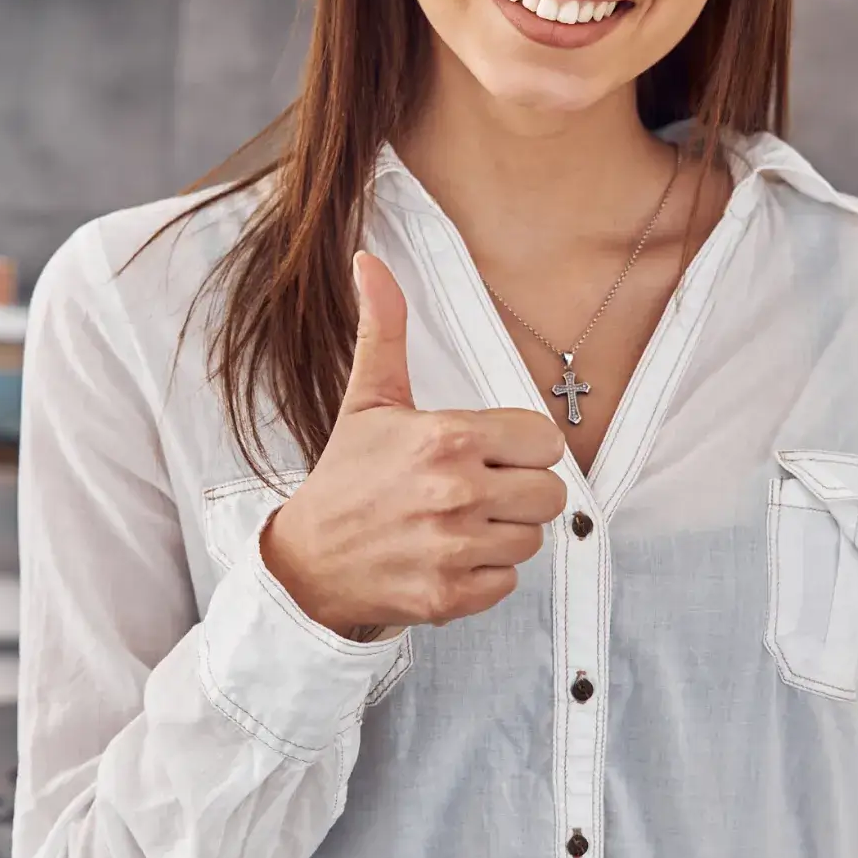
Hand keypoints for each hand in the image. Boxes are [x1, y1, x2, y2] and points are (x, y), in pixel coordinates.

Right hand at [260, 251, 568, 639]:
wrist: (306, 560)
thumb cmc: (346, 476)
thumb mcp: (368, 399)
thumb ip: (384, 329)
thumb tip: (369, 261)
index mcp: (448, 438)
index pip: (545, 441)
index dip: (522, 448)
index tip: (490, 453)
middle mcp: (456, 493)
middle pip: (550, 494)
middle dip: (519, 492)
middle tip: (477, 491)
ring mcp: (454, 549)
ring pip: (531, 539)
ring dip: (503, 534)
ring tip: (459, 523)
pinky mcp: (451, 596)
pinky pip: (508, 582)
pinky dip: (485, 575)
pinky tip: (449, 557)